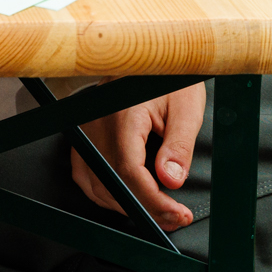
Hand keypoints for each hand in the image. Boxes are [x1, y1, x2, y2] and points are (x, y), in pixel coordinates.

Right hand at [71, 83, 203, 225]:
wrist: (151, 54)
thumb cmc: (168, 77)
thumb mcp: (186, 108)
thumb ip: (178, 146)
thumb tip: (171, 180)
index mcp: (123, 116)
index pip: (130, 173)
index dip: (154, 202)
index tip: (177, 214)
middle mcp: (98, 125)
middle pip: (113, 184)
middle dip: (146, 208)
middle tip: (174, 217)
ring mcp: (87, 130)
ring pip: (96, 184)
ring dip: (125, 204)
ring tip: (157, 210)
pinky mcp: (84, 134)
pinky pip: (85, 174)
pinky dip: (105, 191)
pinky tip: (128, 196)